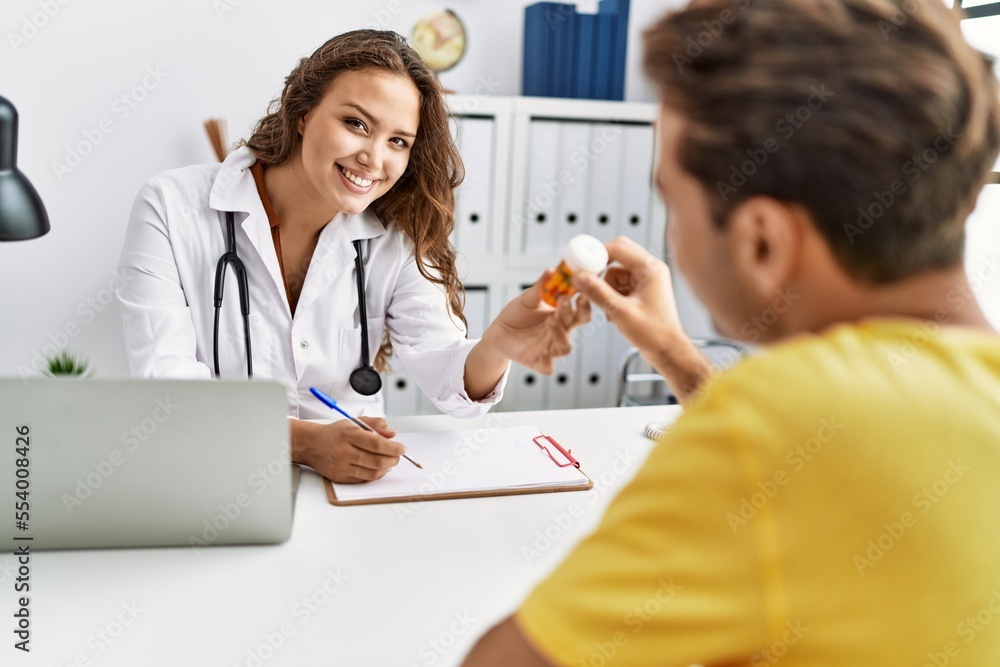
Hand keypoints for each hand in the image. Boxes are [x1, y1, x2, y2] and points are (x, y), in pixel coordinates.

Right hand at [297, 417, 405, 483]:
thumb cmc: (335, 433)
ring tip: (389, 462)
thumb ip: (376, 423)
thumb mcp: (355, 421)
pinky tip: (377, 468)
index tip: (402, 448)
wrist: (312, 445)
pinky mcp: (340, 478)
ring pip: (372, 473)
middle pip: (377, 461)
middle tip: (397, 456)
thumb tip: (392, 434)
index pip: (377, 444)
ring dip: (386, 468)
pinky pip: (364, 480)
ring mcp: (341, 467)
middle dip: (393, 459)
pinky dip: (375, 475)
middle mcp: (344, 452)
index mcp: (349, 435)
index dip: (394, 448)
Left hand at [481, 269, 591, 374]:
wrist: (499, 332)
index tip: (580, 290)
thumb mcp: (528, 298)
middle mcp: (561, 332)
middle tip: (565, 300)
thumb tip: (551, 270)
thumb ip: (541, 286)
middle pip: (578, 326)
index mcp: (563, 315)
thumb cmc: (517, 314)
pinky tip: (542, 352)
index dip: (584, 301)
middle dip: (577, 313)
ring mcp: (551, 348)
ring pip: (566, 347)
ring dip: (561, 334)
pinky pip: (548, 367)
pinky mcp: (539, 361)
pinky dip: (547, 362)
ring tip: (551, 320)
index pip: (581, 309)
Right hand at [573, 236, 712, 403]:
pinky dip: (611, 296)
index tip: (580, 262)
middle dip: (600, 271)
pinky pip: (618, 285)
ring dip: (605, 289)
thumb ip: (598, 292)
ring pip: (614, 273)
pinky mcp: (640, 291)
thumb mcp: (621, 312)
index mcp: (650, 269)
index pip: (618, 247)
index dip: (596, 253)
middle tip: (587, 282)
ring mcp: (645, 280)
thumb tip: (580, 277)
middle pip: (616, 256)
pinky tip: (614, 314)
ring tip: (609, 309)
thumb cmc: (655, 334)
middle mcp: (649, 270)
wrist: (667, 351)